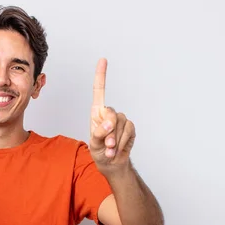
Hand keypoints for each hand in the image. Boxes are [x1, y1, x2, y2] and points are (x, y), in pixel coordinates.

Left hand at [90, 58, 135, 173]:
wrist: (112, 163)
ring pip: (121, 125)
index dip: (101, 75)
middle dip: (109, 130)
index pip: (99, 91)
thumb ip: (99, 132)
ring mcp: (121, 120)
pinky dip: (123, 142)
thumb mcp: (94, 144)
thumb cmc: (99, 152)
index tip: (103, 60)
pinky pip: (129, 130)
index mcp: (97, 113)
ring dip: (115, 140)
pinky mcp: (130, 127)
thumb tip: (110, 123)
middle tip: (107, 144)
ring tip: (110, 149)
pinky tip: (118, 148)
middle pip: (111, 113)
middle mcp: (109, 113)